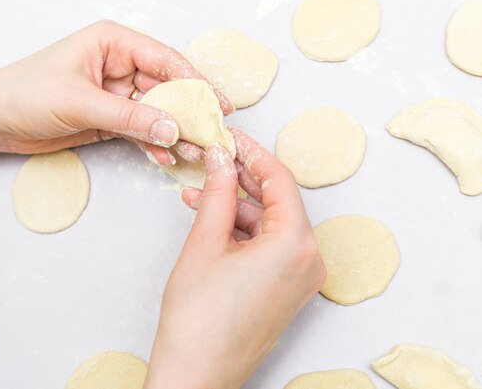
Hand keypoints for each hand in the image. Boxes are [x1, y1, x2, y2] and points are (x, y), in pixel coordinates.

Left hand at [0, 20, 233, 163]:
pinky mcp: (109, 118)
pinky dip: (152, 143)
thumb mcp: (81, 102)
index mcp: (113, 43)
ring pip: (156, 111)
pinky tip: (165, 156)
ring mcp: (115, 93)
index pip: (164, 60)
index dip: (194, 81)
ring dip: (174, 131)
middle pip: (166, 87)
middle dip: (188, 111)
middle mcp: (118, 65)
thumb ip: (130, 117)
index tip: (216, 103)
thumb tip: (173, 128)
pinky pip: (139, 129)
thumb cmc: (24, 94)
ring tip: (193, 151)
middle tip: (212, 131)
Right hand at [143, 128, 325, 388]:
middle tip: (212, 160)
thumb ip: (217, 192)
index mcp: (296, 244)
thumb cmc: (199, 319)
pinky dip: (242, 231)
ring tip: (199, 192)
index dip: (251, 153)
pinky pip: (268, 247)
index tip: (230, 138)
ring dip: (236, 206)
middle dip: (241, 179)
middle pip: (277, 201)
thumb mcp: (204, 242)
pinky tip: (211, 220)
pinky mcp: (287, 290)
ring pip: (269, 224)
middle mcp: (308, 260)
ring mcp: (300, 278)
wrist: (196, 374)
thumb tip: (222, 159)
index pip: (279, 179)